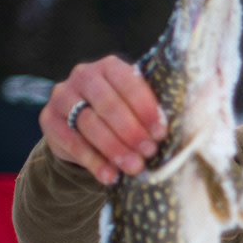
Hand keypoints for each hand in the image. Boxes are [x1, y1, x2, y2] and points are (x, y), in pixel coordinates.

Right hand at [39, 55, 166, 184]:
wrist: (82, 129)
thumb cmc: (123, 114)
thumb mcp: (137, 106)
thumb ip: (157, 108)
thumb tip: (193, 119)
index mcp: (111, 66)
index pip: (129, 83)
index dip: (146, 108)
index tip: (161, 132)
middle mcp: (83, 75)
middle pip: (108, 104)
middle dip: (131, 131)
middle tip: (149, 153)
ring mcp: (62, 96)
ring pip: (89, 124)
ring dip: (114, 148)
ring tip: (134, 168)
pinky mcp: (48, 119)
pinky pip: (71, 142)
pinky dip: (93, 161)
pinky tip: (109, 176)